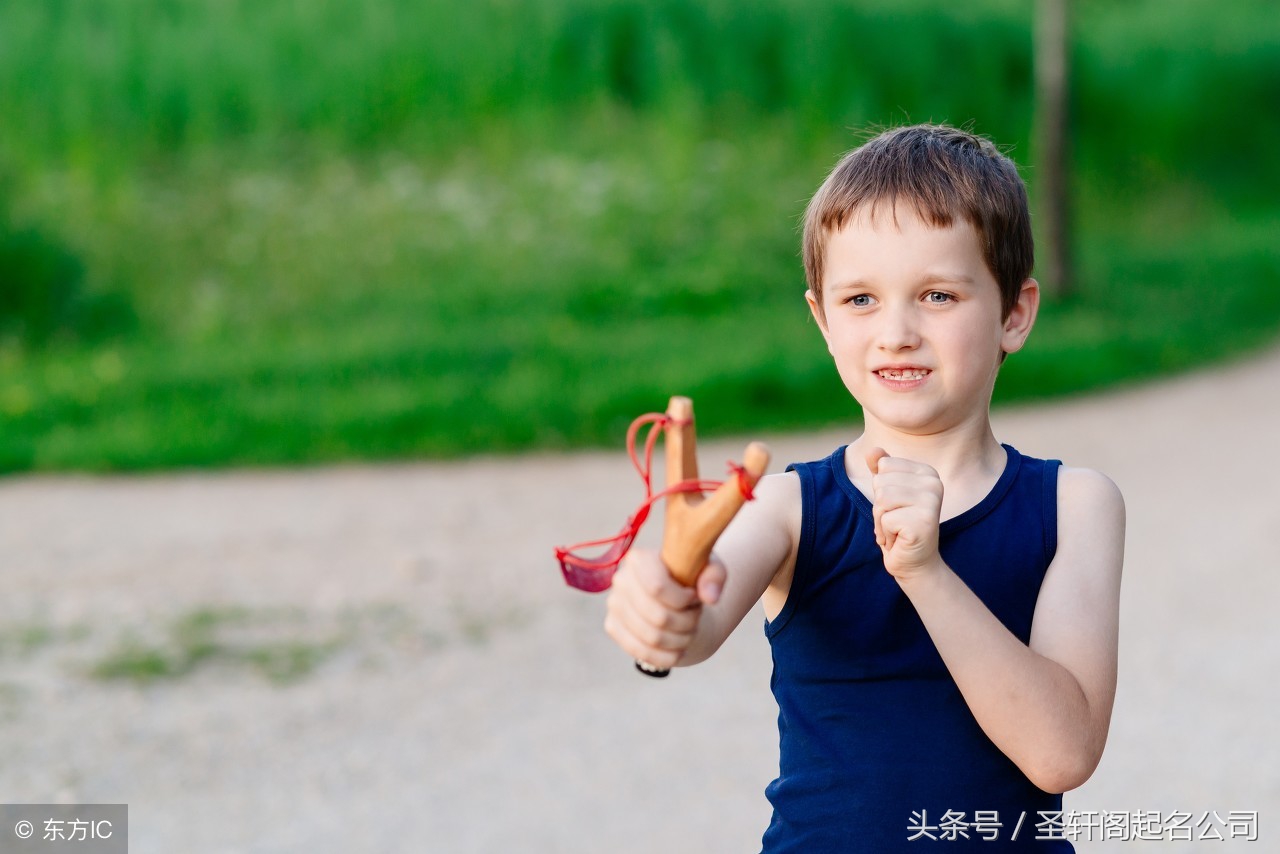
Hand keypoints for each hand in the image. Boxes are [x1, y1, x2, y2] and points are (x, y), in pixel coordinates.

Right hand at [603, 546, 724, 670]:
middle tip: (696, 617)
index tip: (695, 598)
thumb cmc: (691, 578)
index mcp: (640, 558)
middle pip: (658, 617)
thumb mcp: (709, 569)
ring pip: (652, 637)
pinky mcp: (612, 626)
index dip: (684, 600)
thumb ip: (715, 576)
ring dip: (680, 640)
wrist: (672, 595)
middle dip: (687, 623)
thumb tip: (711, 597)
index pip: (657, 588)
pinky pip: (639, 651)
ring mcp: (614, 604)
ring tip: (689, 630)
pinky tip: (678, 651)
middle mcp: (621, 578)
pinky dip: (665, 657)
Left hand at [866, 448, 943, 580]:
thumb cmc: (899, 526)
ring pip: (881, 500)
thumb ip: (881, 470)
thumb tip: (872, 450)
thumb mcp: (888, 494)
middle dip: (879, 507)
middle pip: (881, 482)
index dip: (881, 489)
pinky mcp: (924, 522)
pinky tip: (900, 540)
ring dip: (881, 521)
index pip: (884, 466)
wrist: (914, 562)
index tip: (896, 506)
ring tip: (896, 530)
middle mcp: (934, 483)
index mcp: (927, 472)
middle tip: (895, 521)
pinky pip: (886, 520)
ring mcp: (932, 502)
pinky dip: (886, 533)